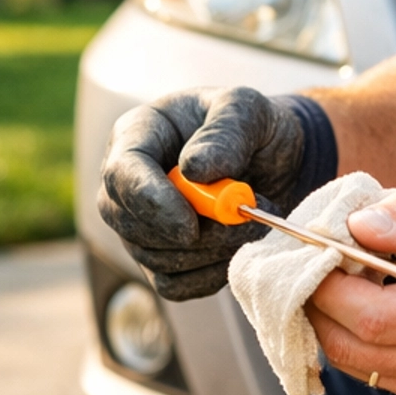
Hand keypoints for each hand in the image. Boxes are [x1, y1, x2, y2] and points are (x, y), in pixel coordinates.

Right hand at [97, 86, 309, 300]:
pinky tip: (239, 247)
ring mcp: (139, 224)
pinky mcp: (161, 258)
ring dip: (212, 251)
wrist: (274, 160)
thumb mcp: (249, 110)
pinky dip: (211, 275)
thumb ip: (226, 131)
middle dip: (192, 234)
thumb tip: (194, 169)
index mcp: (138, 135)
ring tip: (253, 221)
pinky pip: (173, 284)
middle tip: (248, 217)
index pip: (121, 174)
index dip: (151, 203)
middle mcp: (128, 183)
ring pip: (155, 259)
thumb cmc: (253, 127)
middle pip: (130, 223)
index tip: (191, 225)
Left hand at [307, 169, 395, 394]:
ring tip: (351, 278)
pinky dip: (360, 339)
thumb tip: (355, 228)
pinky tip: (375, 303)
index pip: (370, 318)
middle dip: (320, 304)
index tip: (313, 249)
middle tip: (319, 261)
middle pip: (351, 349)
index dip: (326, 286)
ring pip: (355, 366)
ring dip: (336, 322)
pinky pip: (375, 373)